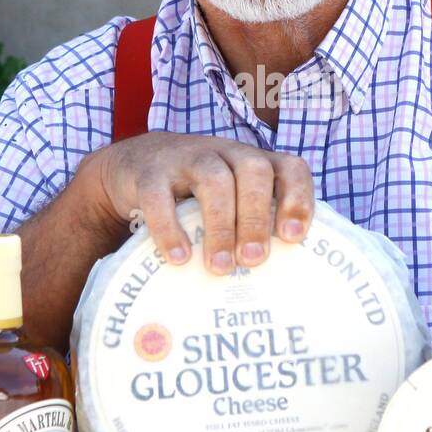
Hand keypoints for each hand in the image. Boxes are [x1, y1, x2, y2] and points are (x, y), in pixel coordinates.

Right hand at [74, 131, 314, 274]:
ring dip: (221, 226)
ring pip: (213, 180)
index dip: (297, 198)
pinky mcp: (149, 172)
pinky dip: (171, 229)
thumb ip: (251, 225)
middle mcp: (225, 152)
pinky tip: (180, 258)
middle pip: (253, 170)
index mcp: (252, 161)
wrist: (134, 165)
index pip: (289, 167)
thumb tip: (279, 279)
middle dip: (257, 217)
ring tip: (221, 266)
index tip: (293, 237)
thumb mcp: (228, 198)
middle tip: (254, 259)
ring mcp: (186, 157)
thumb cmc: (195, 193)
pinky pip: (160, 196)